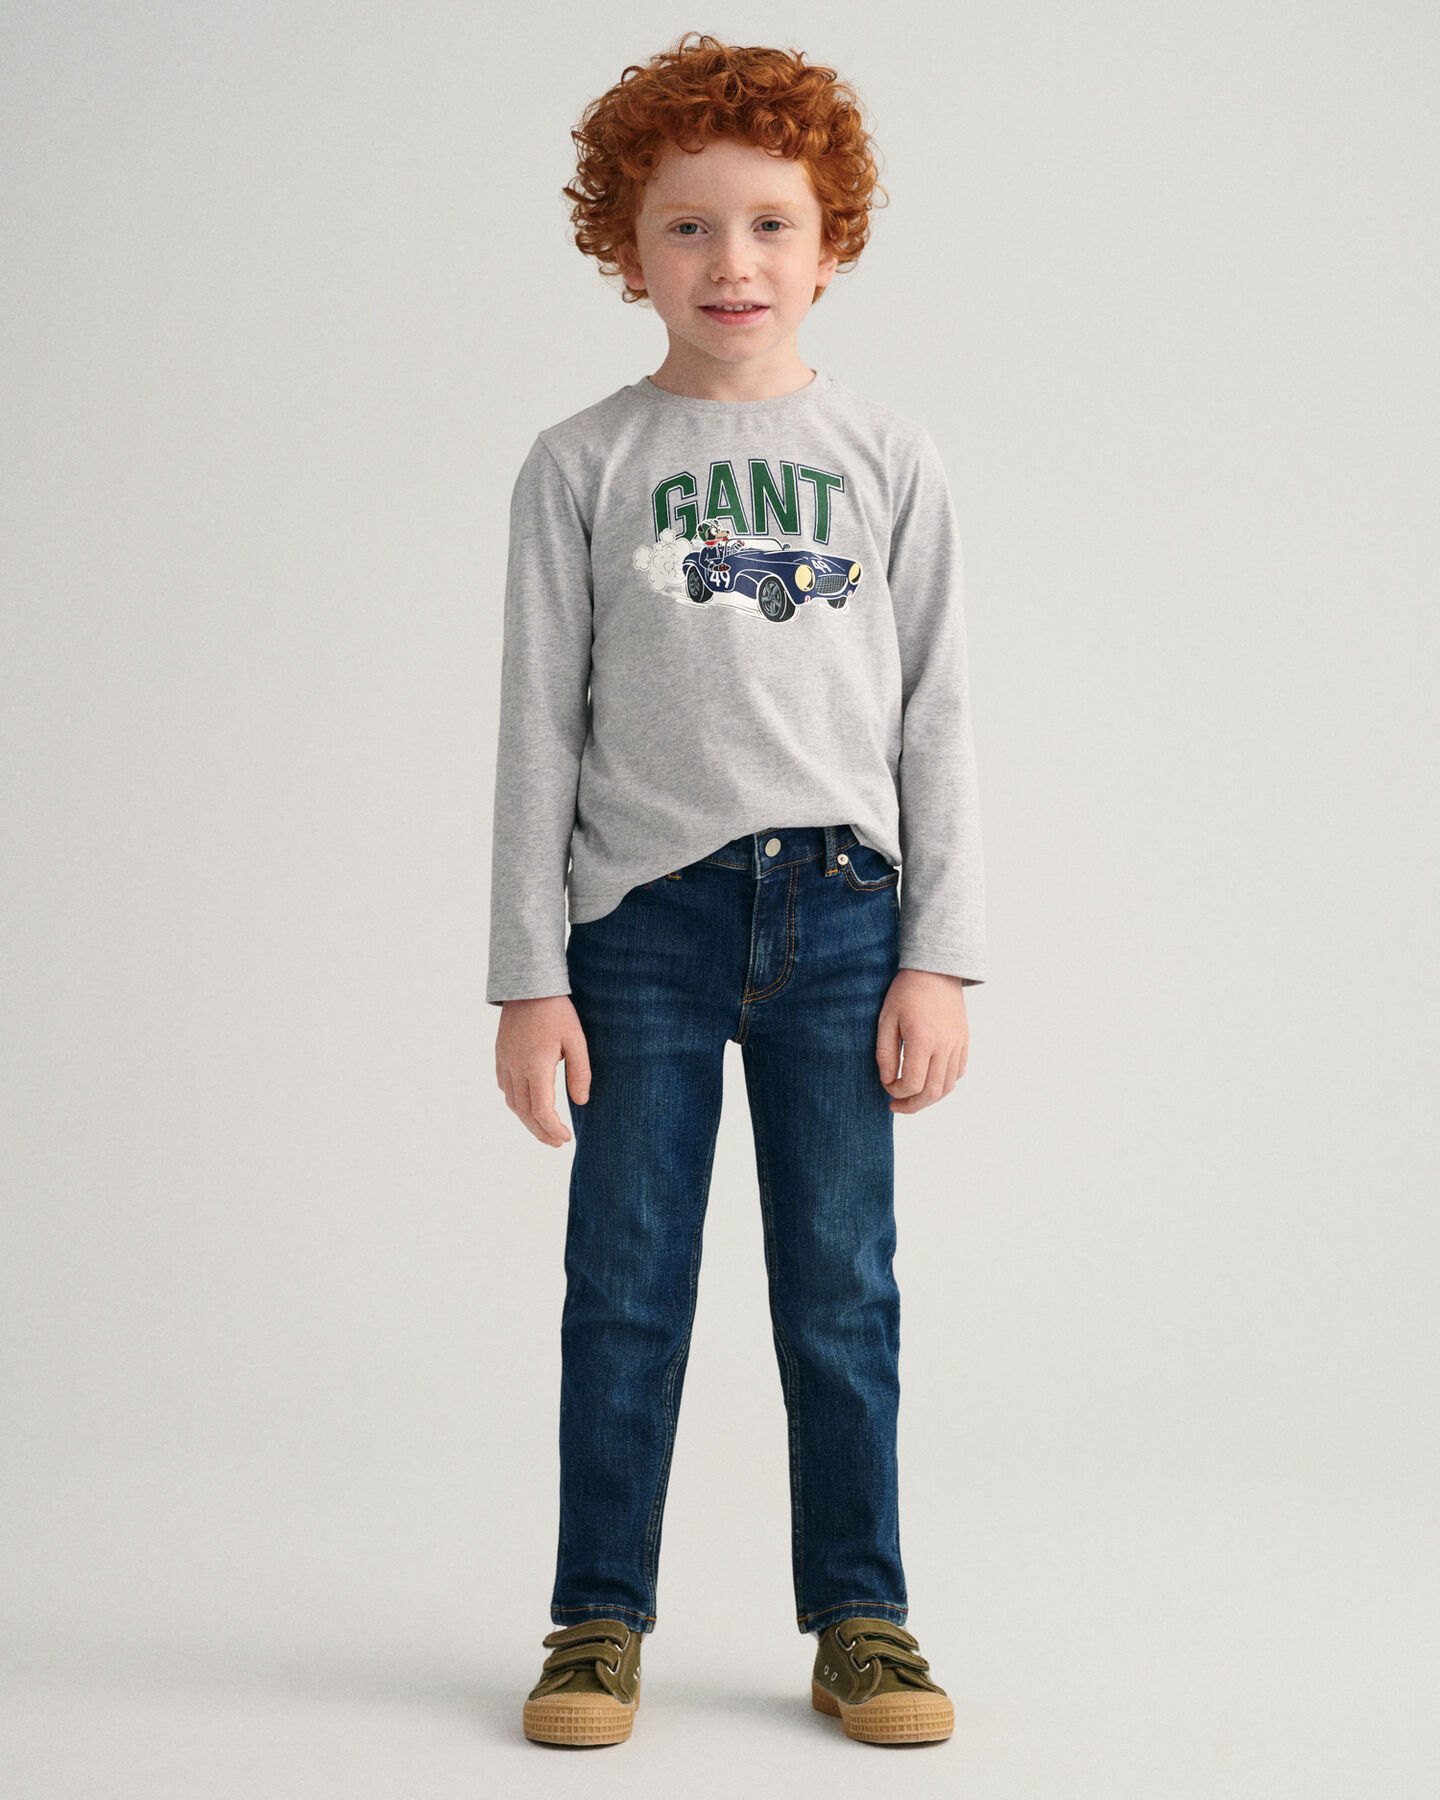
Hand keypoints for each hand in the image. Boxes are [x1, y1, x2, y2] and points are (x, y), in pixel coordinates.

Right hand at [495, 995, 591, 1145]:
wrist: (528, 987)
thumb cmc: (556, 1012)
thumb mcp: (576, 1040)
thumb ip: (579, 1072)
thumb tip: (581, 1102)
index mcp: (535, 1066)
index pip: (541, 1110)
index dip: (552, 1129)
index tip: (566, 1138)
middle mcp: (515, 1068)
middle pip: (524, 1112)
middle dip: (541, 1132)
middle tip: (557, 1143)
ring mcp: (505, 1063)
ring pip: (512, 1103)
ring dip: (527, 1121)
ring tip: (545, 1130)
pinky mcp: (500, 1056)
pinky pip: (505, 1088)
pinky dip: (516, 1104)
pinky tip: (528, 1107)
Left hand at [876, 968, 969, 1112]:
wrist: (935, 970)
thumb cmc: (906, 992)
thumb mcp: (886, 1019)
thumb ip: (885, 1053)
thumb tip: (887, 1081)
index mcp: (923, 1040)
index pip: (912, 1084)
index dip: (897, 1092)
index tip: (886, 1086)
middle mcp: (945, 1046)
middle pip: (932, 1092)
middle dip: (912, 1105)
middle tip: (896, 1106)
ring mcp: (958, 1045)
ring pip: (947, 1086)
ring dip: (929, 1098)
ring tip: (912, 1098)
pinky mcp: (964, 1042)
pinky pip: (958, 1073)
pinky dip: (943, 1084)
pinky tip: (928, 1080)